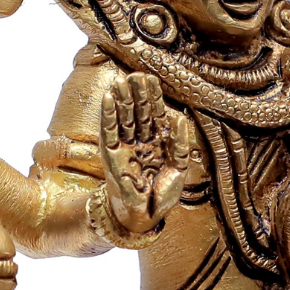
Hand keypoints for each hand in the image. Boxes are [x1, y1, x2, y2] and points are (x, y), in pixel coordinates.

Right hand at [100, 73, 195, 236]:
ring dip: (122, 99)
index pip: (155, 115)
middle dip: (137, 94)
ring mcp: (125, 148)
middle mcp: (140, 142)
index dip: (153, 98)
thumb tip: (180, 117)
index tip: (152, 78)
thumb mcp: (179, 167)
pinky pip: (108, 131)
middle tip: (135, 73)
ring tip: (121, 80)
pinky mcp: (110, 155)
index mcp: (158, 144)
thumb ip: (179, 143)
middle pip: (138, 113)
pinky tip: (108, 98)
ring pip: (123, 118)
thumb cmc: (163, 195)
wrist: (145, 216)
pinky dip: (108, 114)